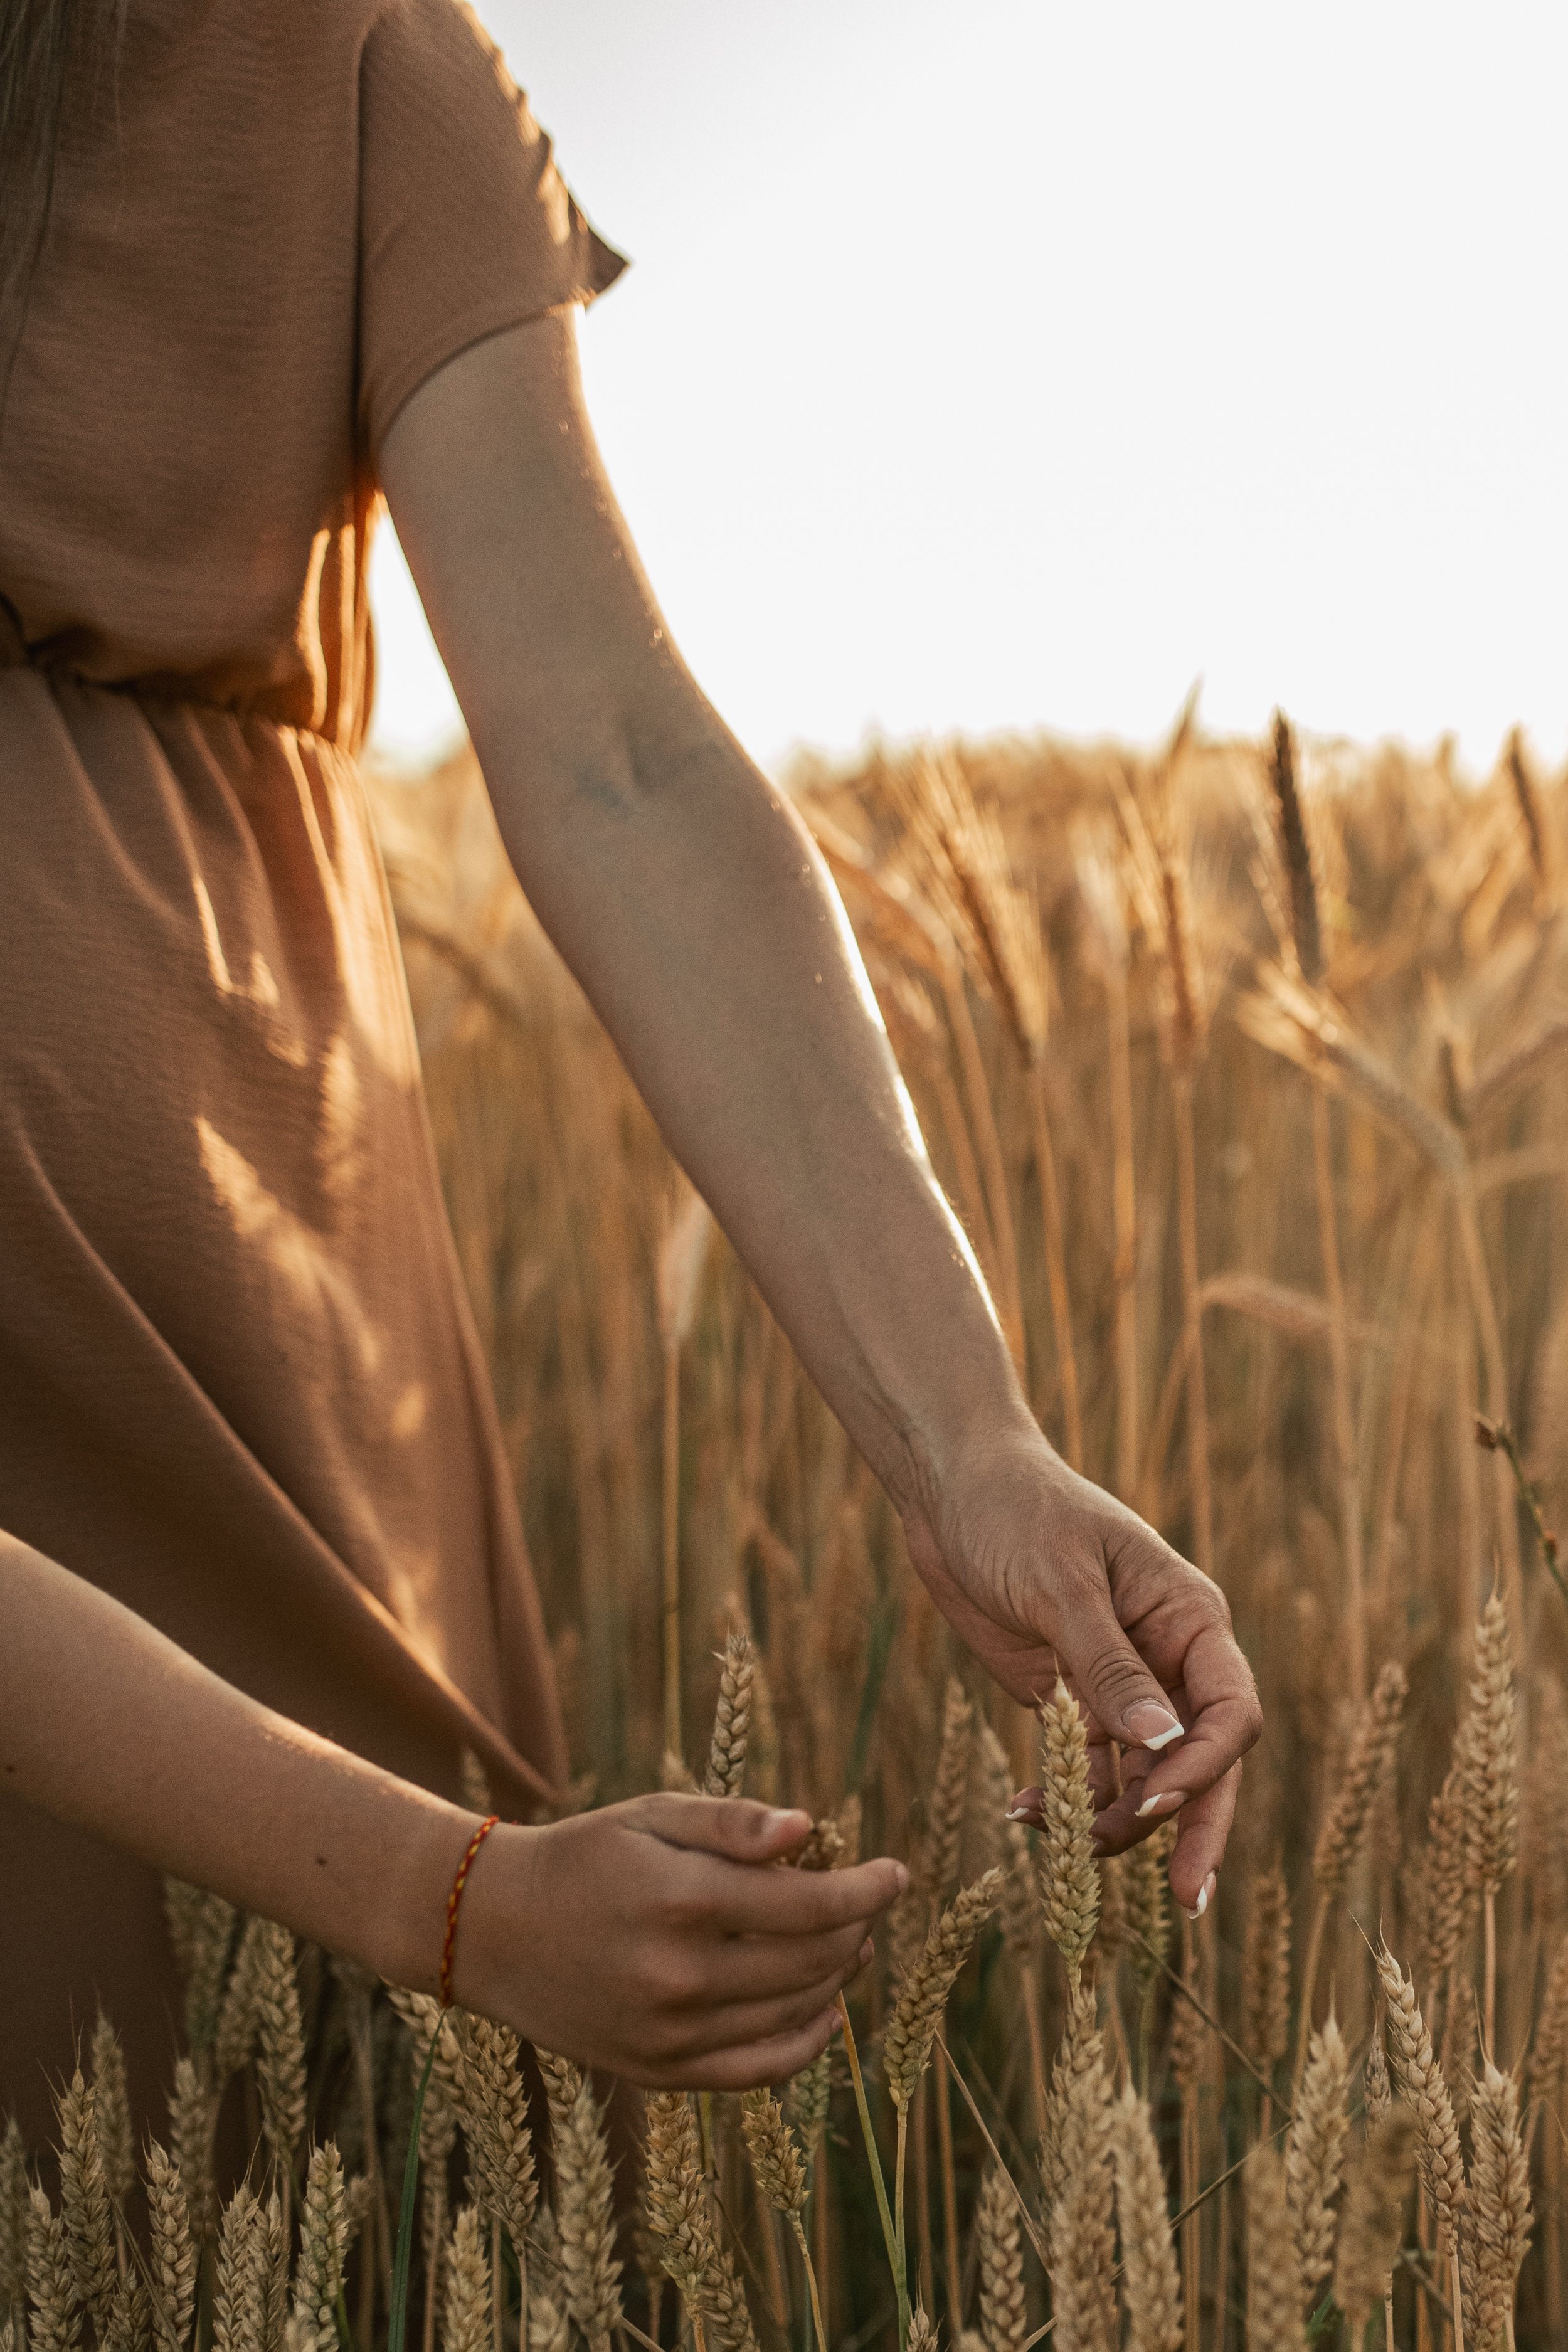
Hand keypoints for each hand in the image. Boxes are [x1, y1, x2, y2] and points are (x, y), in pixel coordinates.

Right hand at [453, 1793, 906, 2088]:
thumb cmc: (585, 1857)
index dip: (867, 1888)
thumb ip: (731, 1823)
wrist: (494, 1929)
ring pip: (793, 2013)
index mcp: (681, 1899)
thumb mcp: (652, 1817)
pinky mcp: (659, 2071)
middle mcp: (679, 1974)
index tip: (897, 1873)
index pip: (811, 1903)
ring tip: (852, 1946)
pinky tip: (826, 2013)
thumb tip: (810, 1831)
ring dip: (838, 1979)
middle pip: (811, 1960)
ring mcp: (670, 2032)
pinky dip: (805, 2044)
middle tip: (869, 1904)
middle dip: (857, 1928)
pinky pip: (757, 2070)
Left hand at [900, 1425, 1260, 1915]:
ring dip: (1117, 1819)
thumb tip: (1161, 1747)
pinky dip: (1068, 1799)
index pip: (1228, 1711)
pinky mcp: (1072, 1696)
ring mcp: (1121, 1680)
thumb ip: (1109, 1667)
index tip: (1156, 1805)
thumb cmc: (1013, 1511)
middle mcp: (1168, 1656)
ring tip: (1066, 1849)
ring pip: (1144, 1774)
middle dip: (1192, 1825)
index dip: (1202, 1767)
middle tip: (1183, 1901)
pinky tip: (1026, 1813)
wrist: (949, 1485)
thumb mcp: (1059, 1585)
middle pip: (1201, 1758)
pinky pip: (1089, 1766)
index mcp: (1189, 1617)